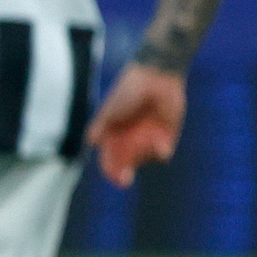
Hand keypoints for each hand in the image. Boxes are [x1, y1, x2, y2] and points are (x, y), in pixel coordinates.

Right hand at [85, 62, 185, 188]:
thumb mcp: (109, 110)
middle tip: (125, 178)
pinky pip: (164, 152)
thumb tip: (90, 142)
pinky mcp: (167, 136)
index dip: (111, 169)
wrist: (155, 78)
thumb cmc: (128, 92)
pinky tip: (161, 145)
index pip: (110, 157)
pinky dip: (162, 152)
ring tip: (146, 143)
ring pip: (145, 159)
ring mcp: (148, 139)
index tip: (115, 176)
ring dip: (145, 156)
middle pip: (127, 163)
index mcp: (114, 134)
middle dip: (126, 171)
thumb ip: (100, 126)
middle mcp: (130, 140)